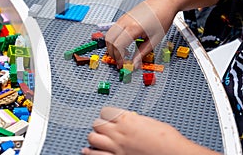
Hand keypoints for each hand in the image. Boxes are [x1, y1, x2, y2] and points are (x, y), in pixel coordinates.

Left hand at [82, 107, 219, 154]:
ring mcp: (116, 147)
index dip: (107, 114)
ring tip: (99, 138)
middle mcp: (119, 132)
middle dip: (100, 124)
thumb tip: (129, 119)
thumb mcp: (150, 122)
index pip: (105, 111)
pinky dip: (90, 152)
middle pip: (97, 123)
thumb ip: (135, 120)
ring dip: (95, 137)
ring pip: (93, 138)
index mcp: (127, 120)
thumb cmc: (167, 139)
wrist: (174, 154)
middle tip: (104, 128)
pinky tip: (88, 151)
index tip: (109, 117)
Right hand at [105, 1, 165, 68]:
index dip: (119, 57)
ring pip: (108, 35)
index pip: (118, 46)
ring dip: (111, 47)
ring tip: (120, 54)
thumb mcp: (155, 39)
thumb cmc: (162, 17)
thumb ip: (142, 53)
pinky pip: (112, 30)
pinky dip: (113, 39)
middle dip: (113, 53)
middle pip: (110, 41)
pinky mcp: (123, 17)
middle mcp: (125, 21)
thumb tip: (135, 64)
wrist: (164, 2)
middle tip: (120, 61)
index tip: (123, 64)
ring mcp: (122, 18)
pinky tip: (122, 45)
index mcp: (134, 28)